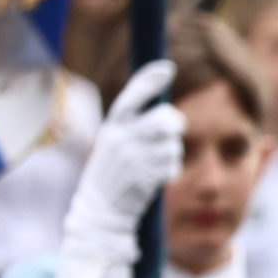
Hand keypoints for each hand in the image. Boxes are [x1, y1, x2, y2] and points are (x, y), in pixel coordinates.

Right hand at [66, 61, 181, 259]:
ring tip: (155, 161)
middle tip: (172, 130)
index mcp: (111, 128)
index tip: (167, 68)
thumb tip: (169, 113)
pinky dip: (170, 169)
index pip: (131, 98)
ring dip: (172, 151)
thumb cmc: (113, 172)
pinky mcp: (146, 177)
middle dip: (175, 123)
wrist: (102, 210)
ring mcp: (134, 159)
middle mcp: (120, 140)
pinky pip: (173, 163)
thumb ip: (135, 127)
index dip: (149, 81)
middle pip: (165, 119)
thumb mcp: (114, 144)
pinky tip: (155, 177)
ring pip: (173, 143)